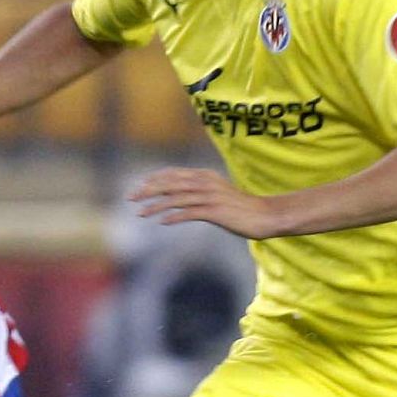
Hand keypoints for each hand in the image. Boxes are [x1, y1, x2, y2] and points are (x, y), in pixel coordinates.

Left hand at [129, 167, 279, 238]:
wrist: (264, 215)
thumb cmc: (241, 208)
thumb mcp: (218, 195)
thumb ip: (199, 192)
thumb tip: (180, 198)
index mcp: (205, 176)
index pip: (174, 174)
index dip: (154, 180)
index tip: (139, 187)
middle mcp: (206, 182)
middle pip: (171, 183)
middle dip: (148, 190)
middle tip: (131, 198)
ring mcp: (210, 196)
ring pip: (176, 198)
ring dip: (156, 205)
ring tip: (141, 213)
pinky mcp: (215, 211)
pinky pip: (189, 212)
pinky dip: (174, 216)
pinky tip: (162, 222)